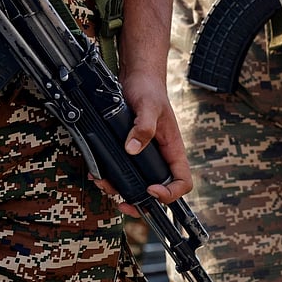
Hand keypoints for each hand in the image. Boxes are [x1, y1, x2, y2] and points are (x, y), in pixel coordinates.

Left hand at [90, 73, 192, 216]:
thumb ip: (143, 127)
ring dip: (120, 189)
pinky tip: (99, 173)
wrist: (136, 78)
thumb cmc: (149, 90)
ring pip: (137, 184)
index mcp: (172, 150)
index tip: (151, 190)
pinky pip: (123, 171)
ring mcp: (145, 156)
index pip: (182, 181)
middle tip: (124, 203)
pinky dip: (110, 177)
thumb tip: (132, 149)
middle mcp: (160, 157)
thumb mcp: (148, 106)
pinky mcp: (129, 151)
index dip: (170, 193)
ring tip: (105, 185)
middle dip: (140, 201)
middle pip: (157, 190)